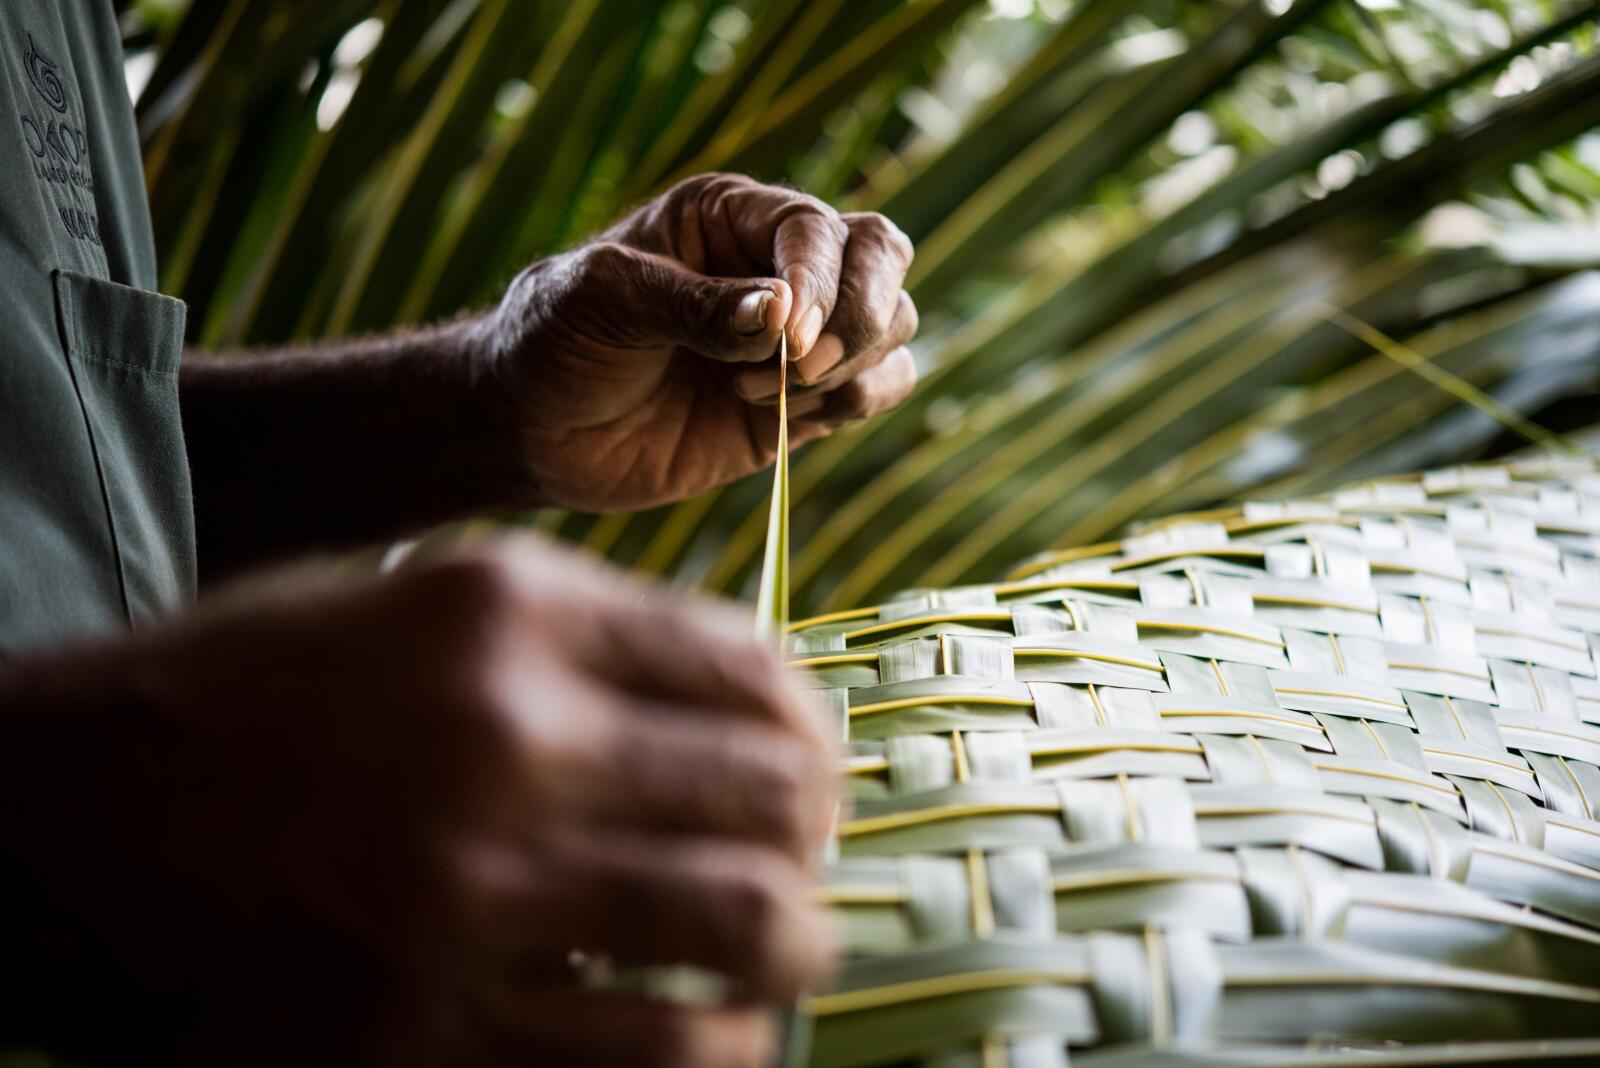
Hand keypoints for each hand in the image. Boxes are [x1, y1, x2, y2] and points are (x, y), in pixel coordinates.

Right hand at [0, 537, 836, 1066]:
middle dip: (816, 835)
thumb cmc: (238, 702)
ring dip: (796, 946)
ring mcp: (466, 898)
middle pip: (769, 793)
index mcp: (503, 614)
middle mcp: (502, 742)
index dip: (810, 724)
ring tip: (789, 952)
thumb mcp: (405, 605)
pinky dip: (719, 1050)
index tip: (811, 765)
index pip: (746, 664)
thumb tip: (739, 694)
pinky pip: (655, 1060)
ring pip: (745, 930)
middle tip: (808, 859)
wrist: (49, 822)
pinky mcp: (422, 1040)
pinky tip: (714, 1035)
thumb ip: (572, 634)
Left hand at [478, 172, 918, 511]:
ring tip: (760, 395)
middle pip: (881, 257)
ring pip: (895, 323)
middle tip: (797, 367)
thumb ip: (692, 304)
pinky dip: (859, 402)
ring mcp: (799, 336)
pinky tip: (785, 418)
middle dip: (860, 316)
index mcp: (728, 216)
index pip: (816, 227)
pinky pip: (881, 385)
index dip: (818, 282)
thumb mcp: (602, 299)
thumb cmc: (554, 340)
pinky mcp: (806, 402)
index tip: (785, 342)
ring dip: (852, 366)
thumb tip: (782, 315)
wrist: (533, 430)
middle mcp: (777, 266)